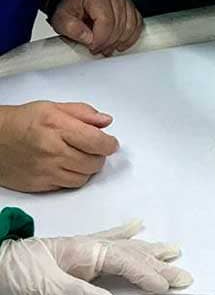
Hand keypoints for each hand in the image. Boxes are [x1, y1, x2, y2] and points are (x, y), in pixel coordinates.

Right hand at [0, 101, 118, 192]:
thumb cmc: (22, 121)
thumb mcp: (53, 107)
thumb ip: (83, 113)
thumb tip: (105, 121)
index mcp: (58, 127)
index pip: (96, 142)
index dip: (109, 144)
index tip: (111, 143)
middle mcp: (53, 151)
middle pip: (93, 162)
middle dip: (99, 156)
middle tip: (95, 149)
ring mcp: (46, 170)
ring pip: (83, 177)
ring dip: (88, 169)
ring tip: (80, 157)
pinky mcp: (39, 185)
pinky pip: (68, 186)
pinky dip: (73, 177)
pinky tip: (67, 166)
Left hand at [0, 220, 191, 294]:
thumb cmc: (18, 275)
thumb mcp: (46, 287)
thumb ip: (80, 294)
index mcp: (87, 252)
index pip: (126, 261)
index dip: (147, 274)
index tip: (166, 285)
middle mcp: (91, 246)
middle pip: (133, 254)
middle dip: (160, 264)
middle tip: (185, 275)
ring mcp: (86, 247)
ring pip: (127, 247)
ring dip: (152, 250)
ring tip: (174, 250)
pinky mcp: (79, 252)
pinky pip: (109, 239)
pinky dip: (125, 233)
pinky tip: (137, 226)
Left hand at [51, 0, 143, 56]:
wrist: (77, 5)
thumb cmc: (71, 11)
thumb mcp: (61, 20)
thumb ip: (71, 28)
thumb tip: (88, 38)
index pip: (106, 20)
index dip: (101, 39)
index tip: (93, 47)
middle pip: (119, 25)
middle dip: (109, 43)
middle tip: (99, 50)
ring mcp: (124, 1)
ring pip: (130, 26)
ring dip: (120, 41)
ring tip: (108, 47)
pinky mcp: (131, 8)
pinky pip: (138, 24)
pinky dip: (131, 37)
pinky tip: (121, 43)